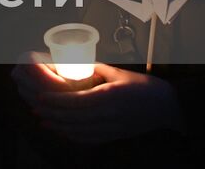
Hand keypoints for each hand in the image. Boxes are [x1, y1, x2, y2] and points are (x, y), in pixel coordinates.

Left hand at [13, 53, 184, 145]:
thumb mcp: (118, 73)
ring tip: (44, 121)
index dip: (56, 102)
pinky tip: (64, 132)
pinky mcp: (115, 135)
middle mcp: (110, 115)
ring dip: (60, 127)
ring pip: (80, 131)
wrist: (168, 107)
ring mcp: (113, 128)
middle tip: (36, 110)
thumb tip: (74, 64)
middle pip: (74, 118)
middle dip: (53, 115)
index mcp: (109, 96)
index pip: (76, 101)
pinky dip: (74, 136)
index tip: (41, 98)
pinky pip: (91, 139)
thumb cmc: (143, 86)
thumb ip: (95, 69)